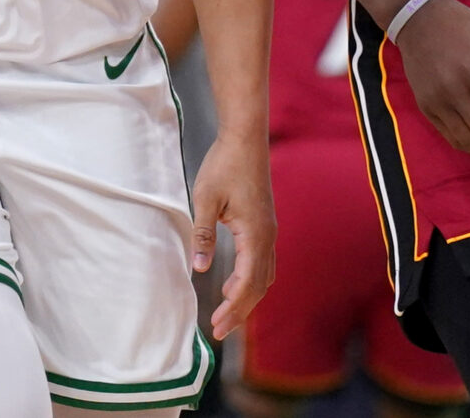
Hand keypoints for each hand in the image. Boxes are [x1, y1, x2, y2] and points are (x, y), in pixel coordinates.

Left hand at [188, 132, 273, 339]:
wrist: (245, 138)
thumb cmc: (224, 165)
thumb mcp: (206, 199)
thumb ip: (203, 235)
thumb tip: (200, 269)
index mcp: (255, 234)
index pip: (247, 282)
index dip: (232, 308)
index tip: (215, 325)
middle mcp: (268, 236)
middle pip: (259, 285)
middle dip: (240, 310)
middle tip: (220, 331)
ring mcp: (269, 230)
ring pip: (264, 275)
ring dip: (247, 297)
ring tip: (226, 313)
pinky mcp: (265, 224)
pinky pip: (262, 262)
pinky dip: (250, 279)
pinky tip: (232, 282)